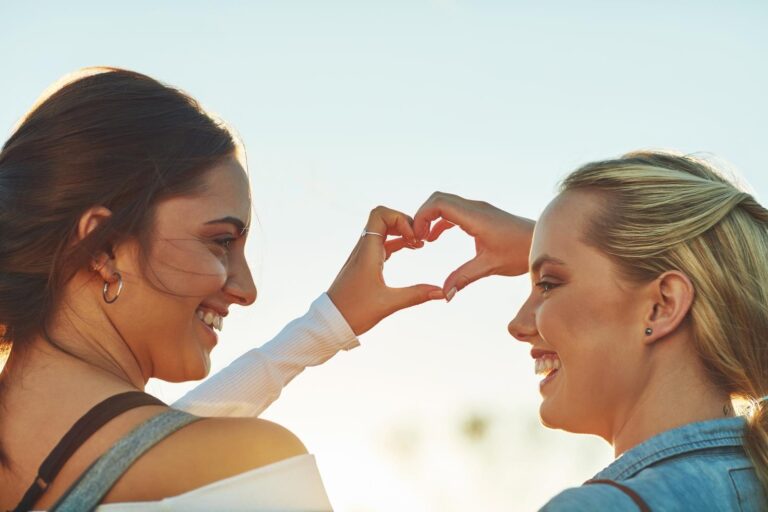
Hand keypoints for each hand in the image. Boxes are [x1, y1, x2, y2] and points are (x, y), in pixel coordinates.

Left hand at [327, 206, 444, 335]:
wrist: (330, 322)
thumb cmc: (354, 312)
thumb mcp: (388, 303)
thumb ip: (416, 295)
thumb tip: (442, 292)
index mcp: (367, 252)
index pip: (380, 215)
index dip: (401, 219)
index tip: (414, 237)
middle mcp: (363, 249)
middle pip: (384, 219)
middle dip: (405, 223)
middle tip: (420, 239)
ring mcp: (363, 255)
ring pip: (383, 231)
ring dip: (401, 233)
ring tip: (419, 245)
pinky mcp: (364, 264)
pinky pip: (381, 244)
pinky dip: (396, 242)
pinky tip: (409, 250)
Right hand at [412, 192, 534, 299]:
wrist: (541, 243)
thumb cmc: (519, 252)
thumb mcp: (489, 267)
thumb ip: (463, 278)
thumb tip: (444, 294)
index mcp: (475, 216)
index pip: (439, 203)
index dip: (422, 216)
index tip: (418, 237)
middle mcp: (475, 208)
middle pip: (438, 199)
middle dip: (422, 215)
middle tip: (416, 238)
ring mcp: (477, 209)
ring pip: (444, 203)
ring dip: (430, 217)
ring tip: (423, 239)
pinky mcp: (480, 215)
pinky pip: (453, 211)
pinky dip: (440, 221)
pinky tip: (435, 237)